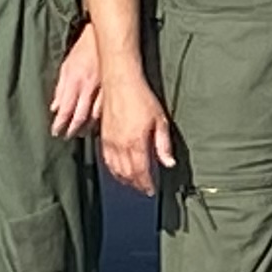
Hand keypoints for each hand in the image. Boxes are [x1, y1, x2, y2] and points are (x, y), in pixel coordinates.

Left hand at [49, 24, 103, 138]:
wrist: (105, 36)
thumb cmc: (83, 49)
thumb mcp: (67, 66)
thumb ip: (60, 88)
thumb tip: (54, 108)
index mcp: (75, 80)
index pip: (66, 109)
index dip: (60, 124)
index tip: (56, 132)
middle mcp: (89, 87)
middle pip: (80, 116)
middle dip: (73, 130)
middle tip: (67, 136)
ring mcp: (104, 88)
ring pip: (96, 116)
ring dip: (87, 127)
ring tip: (81, 133)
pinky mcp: (114, 89)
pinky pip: (108, 109)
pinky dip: (101, 119)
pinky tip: (97, 124)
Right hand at [99, 72, 176, 195]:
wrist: (120, 81)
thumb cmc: (140, 97)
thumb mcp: (160, 120)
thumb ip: (163, 144)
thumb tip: (169, 163)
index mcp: (136, 143)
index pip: (141, 173)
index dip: (146, 184)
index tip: (151, 190)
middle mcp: (120, 146)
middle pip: (127, 174)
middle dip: (136, 185)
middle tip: (144, 189)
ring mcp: (110, 142)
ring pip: (115, 169)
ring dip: (124, 179)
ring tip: (133, 183)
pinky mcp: (103, 136)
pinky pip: (106, 159)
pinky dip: (113, 169)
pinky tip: (118, 169)